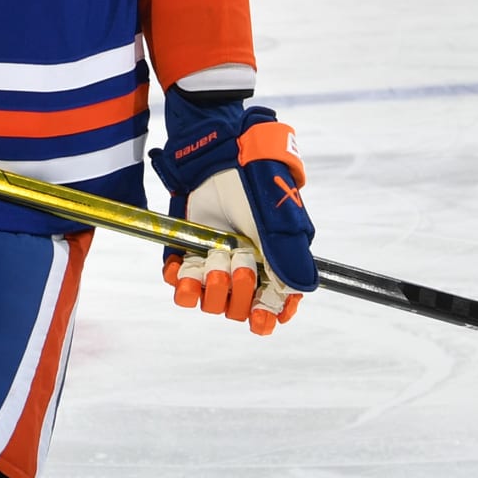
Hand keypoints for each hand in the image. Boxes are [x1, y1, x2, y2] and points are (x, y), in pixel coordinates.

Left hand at [150, 89, 318, 334]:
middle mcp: (244, 266)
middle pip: (240, 307)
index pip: (273, 304)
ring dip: (211, 286)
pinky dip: (180, 282)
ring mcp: (215, 259)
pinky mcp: (188, 250)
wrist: (219, 157)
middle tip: (239, 264)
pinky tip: (186, 270)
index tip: (261, 320)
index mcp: (273, 262)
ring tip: (214, 259)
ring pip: (210, 300)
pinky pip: (180, 282)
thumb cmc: (256, 186)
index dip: (267, 315)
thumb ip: (288, 259)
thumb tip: (297, 296)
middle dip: (240, 292)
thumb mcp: (278, 223)